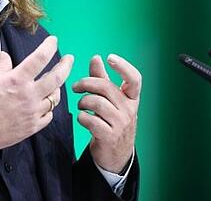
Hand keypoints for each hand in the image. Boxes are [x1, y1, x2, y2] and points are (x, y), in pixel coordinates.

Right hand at [0, 36, 73, 155]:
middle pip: (56, 78)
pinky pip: (48, 115)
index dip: (49, 47)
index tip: (53, 41)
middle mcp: (28, 95)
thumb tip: (4, 56)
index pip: (39, 58)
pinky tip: (45, 104)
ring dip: (56, 88)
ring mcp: (32, 112)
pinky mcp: (32, 127)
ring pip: (55, 98)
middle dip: (66, 66)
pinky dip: (48, 108)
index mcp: (17, 80)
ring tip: (54, 83)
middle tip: (69, 59)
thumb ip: (1, 66)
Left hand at [72, 54, 140, 172]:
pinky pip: (90, 120)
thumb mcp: (111, 100)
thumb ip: (102, 78)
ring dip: (82, 102)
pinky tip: (83, 118)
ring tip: (81, 106)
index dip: (123, 66)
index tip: (110, 57)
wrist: (115, 153)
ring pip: (96, 102)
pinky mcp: (109, 136)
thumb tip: (96, 57)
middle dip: (86, 83)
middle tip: (75, 87)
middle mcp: (129, 109)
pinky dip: (81, 117)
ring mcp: (121, 124)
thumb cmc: (111, 120)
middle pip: (106, 87)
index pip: (134, 79)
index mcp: (132, 98)